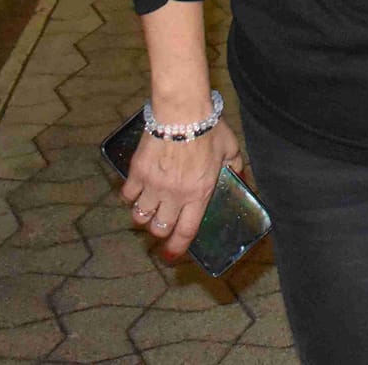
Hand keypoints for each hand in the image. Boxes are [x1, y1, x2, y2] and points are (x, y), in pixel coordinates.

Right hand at [120, 119, 243, 261]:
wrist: (182, 111)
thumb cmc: (209, 129)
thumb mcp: (230, 150)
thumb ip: (235, 167)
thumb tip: (240, 176)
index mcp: (198, 194)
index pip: (185, 231)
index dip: (177, 248)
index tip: (171, 256)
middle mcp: (174, 195)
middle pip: (160, 228)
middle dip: (160, 231)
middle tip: (162, 224)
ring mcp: (153, 184)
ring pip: (140, 216)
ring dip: (144, 216)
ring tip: (149, 209)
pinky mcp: (137, 172)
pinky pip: (127, 195)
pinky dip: (130, 196)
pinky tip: (137, 190)